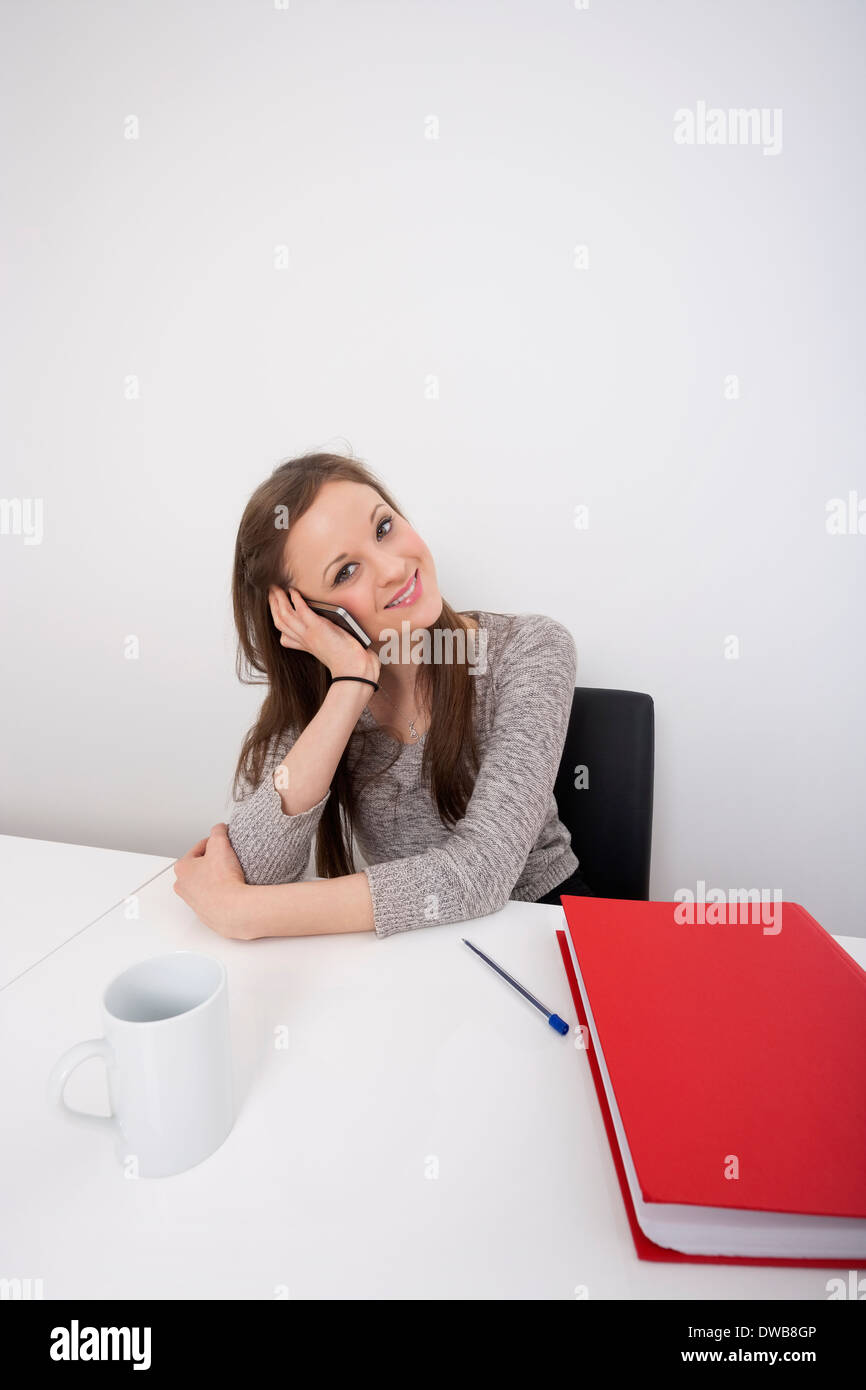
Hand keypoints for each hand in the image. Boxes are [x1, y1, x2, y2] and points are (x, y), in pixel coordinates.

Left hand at [173, 823, 249, 939]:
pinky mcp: (207, 914)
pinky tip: (233, 890)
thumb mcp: (221, 844)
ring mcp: (194, 902)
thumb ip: (218, 831)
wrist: (234, 909)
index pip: (199, 848)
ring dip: (218, 878)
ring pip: (207, 883)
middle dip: (214, 862)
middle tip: (228, 861)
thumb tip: (220, 828)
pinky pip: (215, 898)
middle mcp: (183, 887)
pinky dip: (223, 893)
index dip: (215, 843)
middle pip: (201, 867)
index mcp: (181, 868)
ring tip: (232, 876)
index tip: (225, 844)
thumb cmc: (223, 881)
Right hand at [268, 584, 380, 683]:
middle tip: (271, 590)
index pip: (284, 633)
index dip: (277, 617)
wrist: (355, 670)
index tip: (276, 605)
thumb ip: (325, 634)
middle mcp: (304, 640)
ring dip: (278, 599)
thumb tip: (324, 618)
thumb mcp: (332, 645)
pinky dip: (295, 599)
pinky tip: (293, 591)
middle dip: (273, 604)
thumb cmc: (349, 659)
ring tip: (276, 587)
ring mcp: (309, 634)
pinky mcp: (317, 629)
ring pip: (284, 615)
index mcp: (306, 644)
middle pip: (280, 621)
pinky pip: (301, 611)